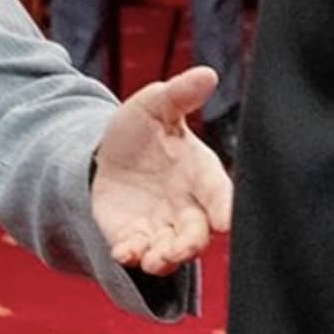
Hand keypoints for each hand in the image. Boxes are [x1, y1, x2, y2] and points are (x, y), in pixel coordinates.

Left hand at [91, 65, 231, 273]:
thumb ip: (181, 94)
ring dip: (164, 258)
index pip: (220, 195)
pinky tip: (125, 253)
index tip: (226, 222)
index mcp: (201, 173)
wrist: (107, 152)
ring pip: (171, 249)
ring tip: (154, 260)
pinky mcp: (135, 236)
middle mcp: (187, 206)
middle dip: (190, 244)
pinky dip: (133, 255)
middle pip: (197, 232)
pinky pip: (138, 251)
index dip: (225, 208)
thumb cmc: (143, 128)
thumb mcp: (157, 104)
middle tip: (180, 250)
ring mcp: (162, 225)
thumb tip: (207, 73)